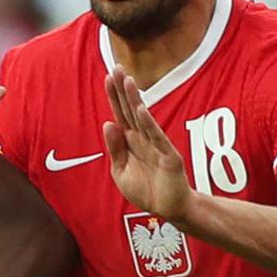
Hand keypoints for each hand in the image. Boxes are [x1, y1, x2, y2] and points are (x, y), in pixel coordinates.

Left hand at [102, 67, 193, 222]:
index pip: (120, 114)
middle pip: (130, 110)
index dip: (114, 96)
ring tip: (128, 81)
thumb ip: (115, 149)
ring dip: (135, 100)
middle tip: (117, 67)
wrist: (168, 209)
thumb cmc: (146, 190)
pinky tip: (141, 110)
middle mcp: (143, 139)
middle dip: (123, 90)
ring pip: (143, 119)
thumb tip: (108, 123)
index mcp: (130, 142)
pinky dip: (149, 124)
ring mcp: (156, 146)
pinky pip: (157, 138)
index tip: (108, 76)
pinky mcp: (169, 157)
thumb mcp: (121, 172)